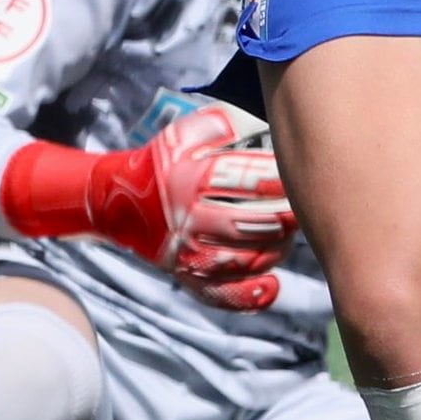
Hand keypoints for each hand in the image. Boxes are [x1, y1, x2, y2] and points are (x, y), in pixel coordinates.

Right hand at [0, 105, 294, 310]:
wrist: (118, 202)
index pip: (244, 181)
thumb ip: (216, 125)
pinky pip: (223, 295)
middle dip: (285, 218)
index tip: (299, 174)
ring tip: (287, 235)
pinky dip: (251, 295)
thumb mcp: (181, 135)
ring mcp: (188, 254)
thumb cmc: (159, 164)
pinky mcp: (188, 276)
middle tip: (303, 210)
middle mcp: (188, 221)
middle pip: (251, 225)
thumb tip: (254, 124)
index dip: (277, 178)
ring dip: (275, 249)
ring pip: (245, 261)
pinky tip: (273, 284)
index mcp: (189, 182)